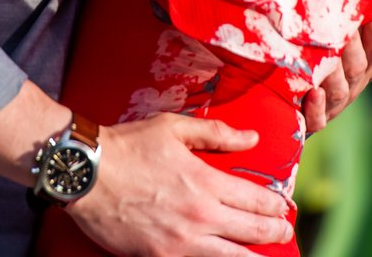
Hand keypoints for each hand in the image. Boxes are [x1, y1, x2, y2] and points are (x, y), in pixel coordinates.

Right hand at [64, 114, 292, 256]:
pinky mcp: (161, 256)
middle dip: (276, 231)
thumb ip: (216, 134)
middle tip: (284, 230)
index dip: (275, 204)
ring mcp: (181, 242)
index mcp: (206, 182)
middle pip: (253, 231)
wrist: (87, 173)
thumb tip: (251, 138)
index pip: (257, 199)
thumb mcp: (173, 127)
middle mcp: (200, 215)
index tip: (283, 205)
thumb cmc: (128, 146)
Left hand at [301, 11, 371, 133]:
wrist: (284, 94)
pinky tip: (315, 93)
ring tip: (328, 60)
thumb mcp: (345, 36)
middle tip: (347, 29)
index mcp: (362, 63)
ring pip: (340, 92)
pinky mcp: (311, 120)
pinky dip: (317, 107)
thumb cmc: (314, 52)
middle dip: (354, 49)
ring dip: (335, 76)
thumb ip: (370, 24)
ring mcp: (332, 104)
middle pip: (359, 68)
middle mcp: (350, 84)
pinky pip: (317, 118)